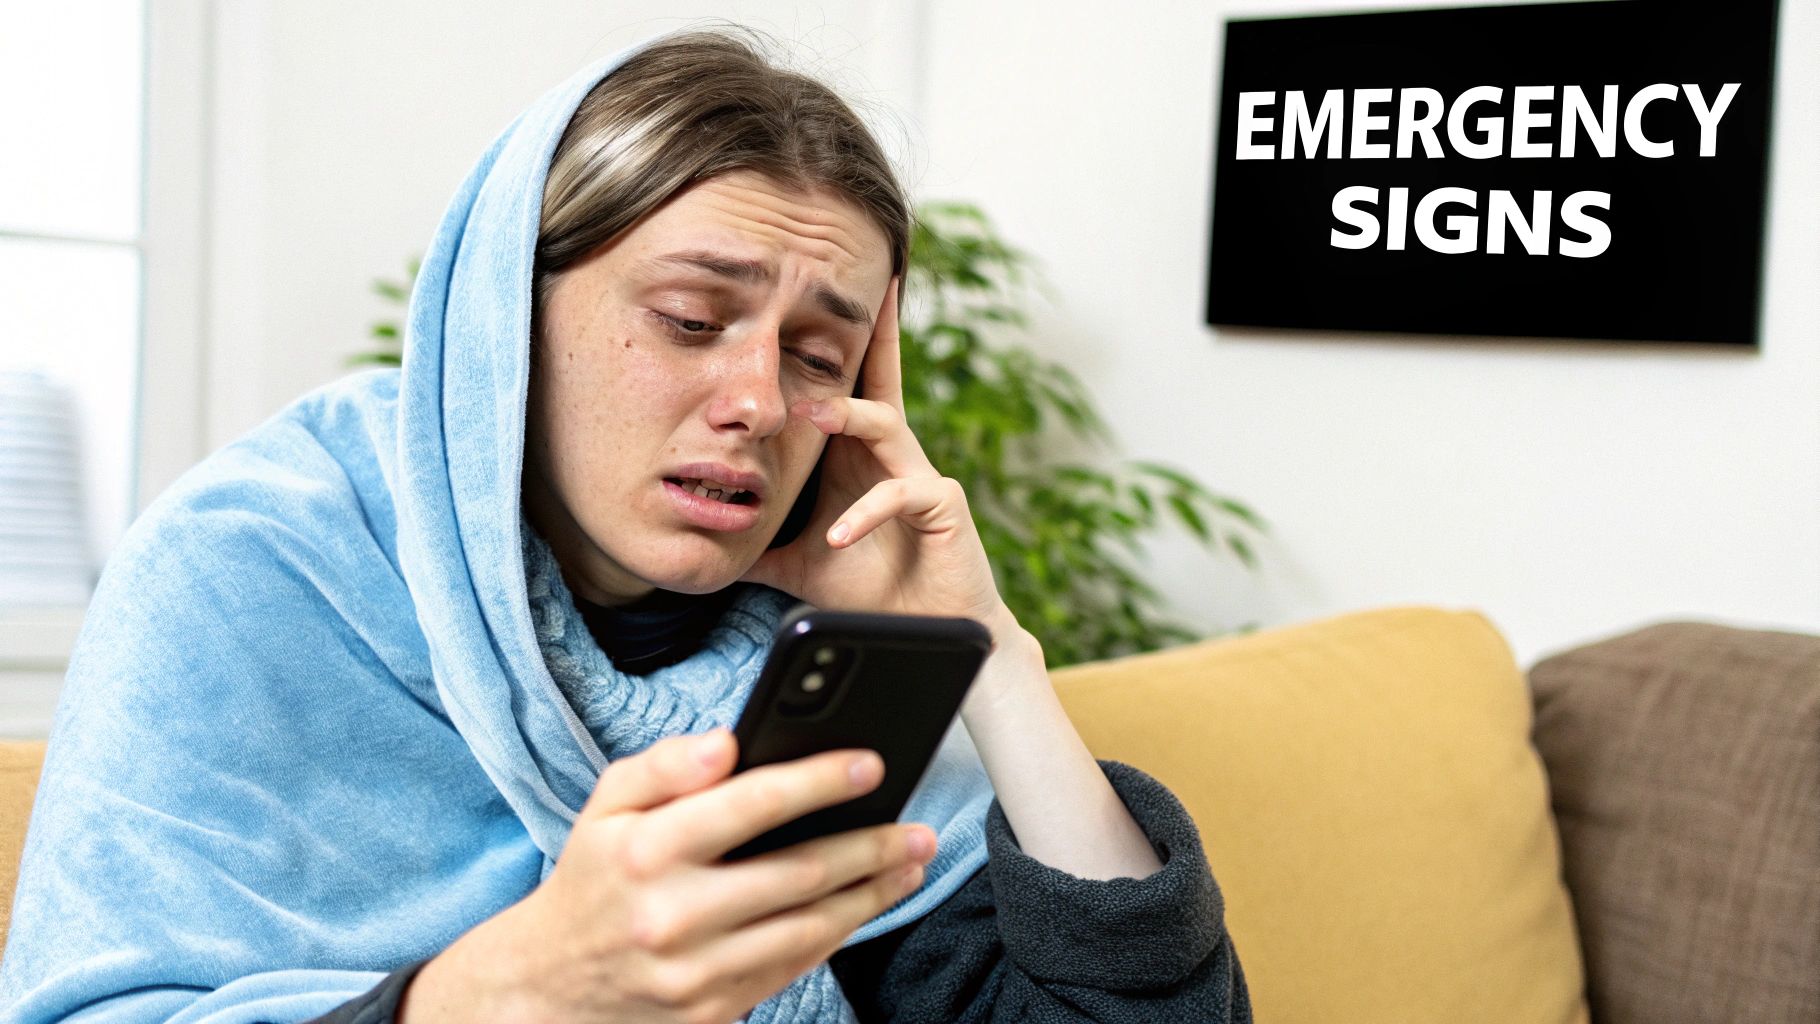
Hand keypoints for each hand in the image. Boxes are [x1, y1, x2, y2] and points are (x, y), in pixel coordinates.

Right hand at [398, 728, 936, 1023]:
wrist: (549, 986)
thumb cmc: (593, 878)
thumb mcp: (606, 806)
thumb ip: (665, 765)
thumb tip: (727, 739)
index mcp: (645, 850)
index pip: (750, 805)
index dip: (818, 781)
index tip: (871, 765)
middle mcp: (672, 913)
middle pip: (797, 872)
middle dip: (870, 846)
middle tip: (918, 828)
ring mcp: (695, 971)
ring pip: (809, 927)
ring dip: (872, 895)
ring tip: (910, 864)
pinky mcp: (714, 1011)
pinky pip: (794, 966)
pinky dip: (838, 933)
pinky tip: (865, 904)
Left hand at [739, 277, 1012, 641]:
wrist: (922, 631)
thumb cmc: (869, 589)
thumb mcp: (798, 561)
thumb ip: (758, 542)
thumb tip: (704, 539)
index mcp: (858, 457)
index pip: (846, 387)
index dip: (837, 344)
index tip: (818, 295)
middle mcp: (891, 455)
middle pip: (881, 379)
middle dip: (872, 334)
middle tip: (856, 290)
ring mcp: (920, 476)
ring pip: (888, 423)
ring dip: (848, 415)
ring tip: (813, 415)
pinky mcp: (942, 508)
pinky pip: (903, 494)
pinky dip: (866, 514)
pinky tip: (838, 536)